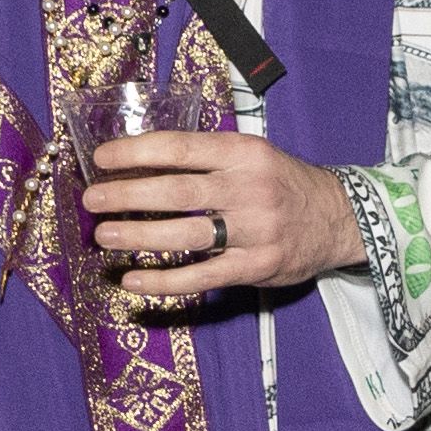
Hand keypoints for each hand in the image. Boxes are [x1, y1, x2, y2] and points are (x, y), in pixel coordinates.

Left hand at [86, 131, 366, 299]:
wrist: (339, 219)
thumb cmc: (283, 184)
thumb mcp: (252, 156)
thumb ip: (206, 159)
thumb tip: (139, 165)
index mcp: (243, 152)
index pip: (179, 148)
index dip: (135, 153)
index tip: (101, 159)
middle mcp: (249, 188)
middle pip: (177, 191)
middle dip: (127, 196)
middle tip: (92, 200)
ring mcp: (254, 230)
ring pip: (186, 235)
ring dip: (138, 236)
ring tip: (104, 237)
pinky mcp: (257, 266)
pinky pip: (203, 276)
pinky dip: (165, 281)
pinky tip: (134, 280)